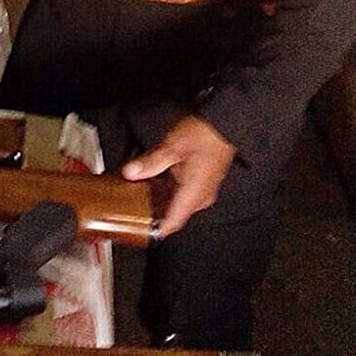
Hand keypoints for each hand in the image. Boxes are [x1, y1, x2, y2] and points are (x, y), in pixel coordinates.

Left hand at [121, 116, 235, 238]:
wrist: (225, 124)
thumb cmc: (204, 136)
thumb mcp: (172, 147)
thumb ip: (151, 163)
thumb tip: (130, 173)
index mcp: (194, 194)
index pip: (174, 222)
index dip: (157, 230)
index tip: (142, 231)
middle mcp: (201, 196)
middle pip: (174, 213)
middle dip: (155, 210)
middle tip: (134, 206)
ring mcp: (203, 189)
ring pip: (178, 202)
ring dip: (162, 198)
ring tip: (141, 191)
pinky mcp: (203, 181)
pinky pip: (184, 192)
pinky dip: (170, 189)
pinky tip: (156, 178)